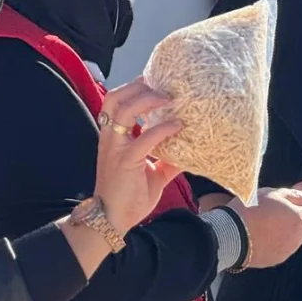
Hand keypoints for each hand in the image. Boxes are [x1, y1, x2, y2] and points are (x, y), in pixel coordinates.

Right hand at [93, 78, 183, 232]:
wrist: (112, 218)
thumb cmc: (128, 197)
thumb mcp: (153, 175)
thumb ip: (168, 161)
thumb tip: (190, 153)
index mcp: (113, 138)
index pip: (115, 103)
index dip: (131, 88)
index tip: (152, 81)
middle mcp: (110, 138)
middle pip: (115, 98)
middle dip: (137, 87)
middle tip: (160, 86)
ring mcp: (116, 148)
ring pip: (124, 110)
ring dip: (147, 100)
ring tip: (167, 99)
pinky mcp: (126, 160)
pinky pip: (145, 138)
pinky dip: (162, 128)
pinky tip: (177, 126)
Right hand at [231, 188, 301, 268]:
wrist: (229, 235)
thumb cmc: (250, 210)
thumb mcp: (272, 194)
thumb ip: (295, 195)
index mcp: (300, 220)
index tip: (298, 205)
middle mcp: (297, 238)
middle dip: (299, 220)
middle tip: (280, 212)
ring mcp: (287, 251)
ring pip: (296, 239)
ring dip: (288, 232)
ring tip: (268, 224)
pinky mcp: (276, 259)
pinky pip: (283, 249)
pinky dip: (277, 242)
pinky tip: (262, 235)